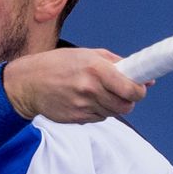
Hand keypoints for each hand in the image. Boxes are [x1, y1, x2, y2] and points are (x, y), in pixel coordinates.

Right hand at [3, 48, 148, 123]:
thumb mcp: (87, 54)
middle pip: (125, 106)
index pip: (130, 89)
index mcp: (96, 69)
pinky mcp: (77, 119)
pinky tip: (86, 100)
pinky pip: (98, 118)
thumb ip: (116, 63)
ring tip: (99, 93)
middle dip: (128, 100)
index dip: (140, 91)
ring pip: (113, 113)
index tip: (141, 88)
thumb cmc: (58, 64)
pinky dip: (98, 111)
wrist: (28, 83)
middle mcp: (90, 89)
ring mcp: (83, 106)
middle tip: (123, 93)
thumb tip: (144, 75)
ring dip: (112, 105)